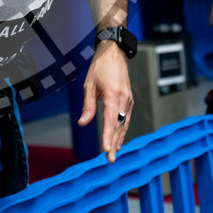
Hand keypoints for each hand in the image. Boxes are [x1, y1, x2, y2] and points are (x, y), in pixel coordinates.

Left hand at [78, 38, 132, 162]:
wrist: (114, 53)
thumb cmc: (99, 68)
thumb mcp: (89, 85)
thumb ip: (87, 106)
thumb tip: (83, 123)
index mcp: (112, 95)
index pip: (110, 120)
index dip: (108, 136)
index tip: (106, 149)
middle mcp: (123, 99)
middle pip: (119, 126)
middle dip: (115, 143)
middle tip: (110, 159)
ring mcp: (128, 100)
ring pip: (124, 123)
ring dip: (120, 138)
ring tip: (114, 153)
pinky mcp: (129, 99)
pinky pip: (126, 117)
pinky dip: (122, 129)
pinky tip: (119, 138)